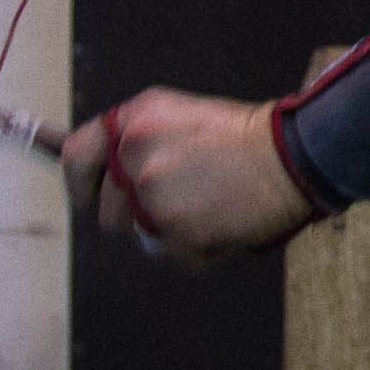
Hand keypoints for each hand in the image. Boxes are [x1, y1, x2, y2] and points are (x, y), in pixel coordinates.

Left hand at [65, 87, 316, 264]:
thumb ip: (138, 140)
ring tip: (206, 207)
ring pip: (141, 237)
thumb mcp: (179, 116)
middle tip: (180, 200)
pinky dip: (199, 248)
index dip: (77, 183)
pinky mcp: (178, 232)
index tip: (86, 197)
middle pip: (109, 212)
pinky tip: (224, 221)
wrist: (293, 156)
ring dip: (167, 232)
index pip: (76, 157)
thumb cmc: (244, 137)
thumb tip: (105, 174)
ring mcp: (155, 197)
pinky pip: (174, 254)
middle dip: (138, 215)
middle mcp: (136, 156)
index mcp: (134, 121)